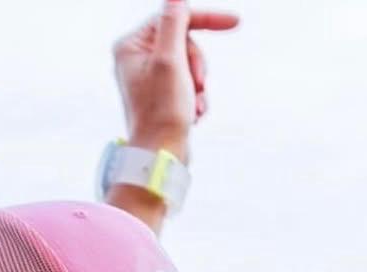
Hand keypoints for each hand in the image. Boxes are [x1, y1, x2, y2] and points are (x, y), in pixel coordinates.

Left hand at [113, 2, 239, 152]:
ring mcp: (148, 79)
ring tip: (195, 106)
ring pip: (188, 65)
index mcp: (131, 45)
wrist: (161, 157)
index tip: (235, 22)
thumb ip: (173, 23)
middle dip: (197, 65)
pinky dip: (196, 99)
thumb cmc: (162, 113)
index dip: (205, 20)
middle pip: (183, 43)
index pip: (173, 18)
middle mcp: (135, 59)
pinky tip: (194, 115)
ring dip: (198, 85)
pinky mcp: (161, 97)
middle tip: (199, 84)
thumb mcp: (169, 60)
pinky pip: (187, 85)